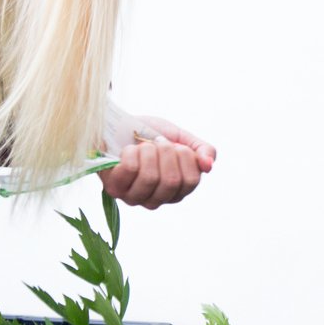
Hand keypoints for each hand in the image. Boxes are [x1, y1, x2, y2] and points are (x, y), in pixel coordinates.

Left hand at [98, 116, 215, 209]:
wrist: (116, 123)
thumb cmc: (148, 133)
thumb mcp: (180, 136)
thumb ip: (201, 149)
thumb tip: (209, 165)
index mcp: (175, 191)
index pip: (190, 181)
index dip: (185, 157)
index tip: (175, 145)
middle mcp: (156, 200)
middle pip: (171, 181)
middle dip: (166, 152)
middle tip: (158, 142)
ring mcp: (134, 197)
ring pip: (150, 177)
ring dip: (148, 151)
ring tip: (143, 145)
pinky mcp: (114, 189)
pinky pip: (130, 170)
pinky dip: (131, 152)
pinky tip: (128, 149)